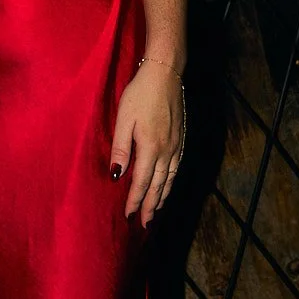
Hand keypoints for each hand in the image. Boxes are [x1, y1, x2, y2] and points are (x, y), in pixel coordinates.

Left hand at [109, 62, 184, 226]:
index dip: (135, 201)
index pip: (141, 182)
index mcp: (151, 148)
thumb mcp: (124, 119)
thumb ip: (120, 148)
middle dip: (151, 206)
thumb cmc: (140, 94)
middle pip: (158, 186)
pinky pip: (177, 168)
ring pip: (170, 179)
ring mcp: (177, 145)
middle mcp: (167, 151)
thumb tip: (116, 175)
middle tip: (145, 225)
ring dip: (162, 197)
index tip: (128, 216)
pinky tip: (168, 185)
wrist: (165, 74)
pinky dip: (171, 182)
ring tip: (157, 211)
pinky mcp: (181, 138)